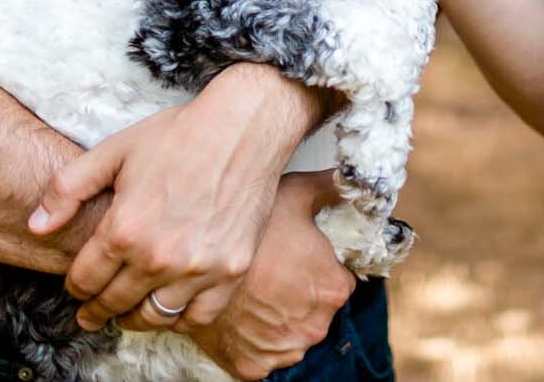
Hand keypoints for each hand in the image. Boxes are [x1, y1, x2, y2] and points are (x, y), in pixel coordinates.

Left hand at [29, 68, 317, 331]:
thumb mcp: (113, 151)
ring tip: (126, 314)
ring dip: (133, 318)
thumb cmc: (178, 134)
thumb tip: (35, 226)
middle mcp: (159, 257)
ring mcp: (198, 268)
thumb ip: (67, 189)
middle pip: (114, 303)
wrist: (243, 127)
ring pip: (153, 317)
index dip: (75, 286)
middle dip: (97, 309)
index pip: (84, 279)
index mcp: (125, 228)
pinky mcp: (231, 271)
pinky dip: (179, 321)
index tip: (76, 287)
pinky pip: (197, 317)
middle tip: (91, 312)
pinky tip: (169, 310)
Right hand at [182, 171, 356, 379]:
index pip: (338, 282)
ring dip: (276, 319)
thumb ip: (330, 189)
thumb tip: (350, 179)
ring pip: (287, 335)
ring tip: (253, 293)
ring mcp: (282, 351)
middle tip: (272, 272)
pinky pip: (259, 356)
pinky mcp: (252, 367)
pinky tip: (240, 315)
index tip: (297, 257)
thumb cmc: (248, 228)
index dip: (317, 267)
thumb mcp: (295, 195)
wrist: (193, 262)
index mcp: (333, 288)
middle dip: (298, 295)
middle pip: (314, 311)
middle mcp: (314, 326)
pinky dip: (251, 340)